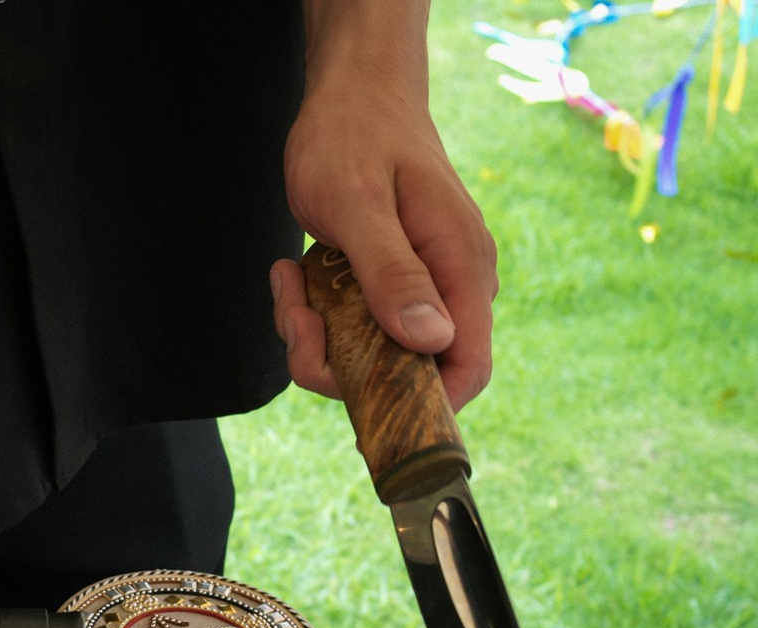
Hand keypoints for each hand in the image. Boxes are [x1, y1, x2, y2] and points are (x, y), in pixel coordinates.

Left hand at [272, 37, 496, 410]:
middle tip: (298, 315)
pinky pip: (353, 330)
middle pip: (409, 374)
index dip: (422, 405)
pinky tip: (293, 270)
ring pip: (372, 356)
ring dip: (317, 337)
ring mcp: (421, 287)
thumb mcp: (360, 205)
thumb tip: (431, 341)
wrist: (351, 93)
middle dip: (342, 365)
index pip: (468, 370)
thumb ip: (392, 273)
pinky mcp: (390, 286)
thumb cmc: (355, 136)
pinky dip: (314, 316)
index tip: (358, 399)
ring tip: (289, 280)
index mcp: (460, 270)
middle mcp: (450, 286)